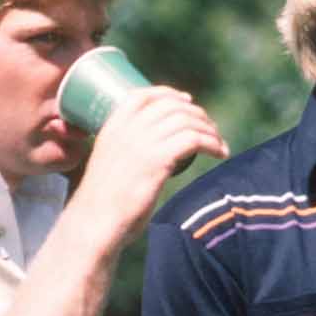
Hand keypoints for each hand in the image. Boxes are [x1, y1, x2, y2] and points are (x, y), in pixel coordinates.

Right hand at [71, 85, 227, 234]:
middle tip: (211, 129)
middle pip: (172, 107)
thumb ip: (127, 154)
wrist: (95, 222)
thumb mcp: (109, 165)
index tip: (188, 101)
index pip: (143, 95)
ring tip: (220, 144)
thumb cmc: (103, 203)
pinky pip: (193, 140)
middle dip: (197, 114)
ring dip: (210, 130)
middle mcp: (127, 129)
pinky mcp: (157, 160)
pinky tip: (220, 153)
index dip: (169, 93)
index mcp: (112, 127)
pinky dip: (212, 143)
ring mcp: (142, 143)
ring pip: (186, 121)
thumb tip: (152, 156)